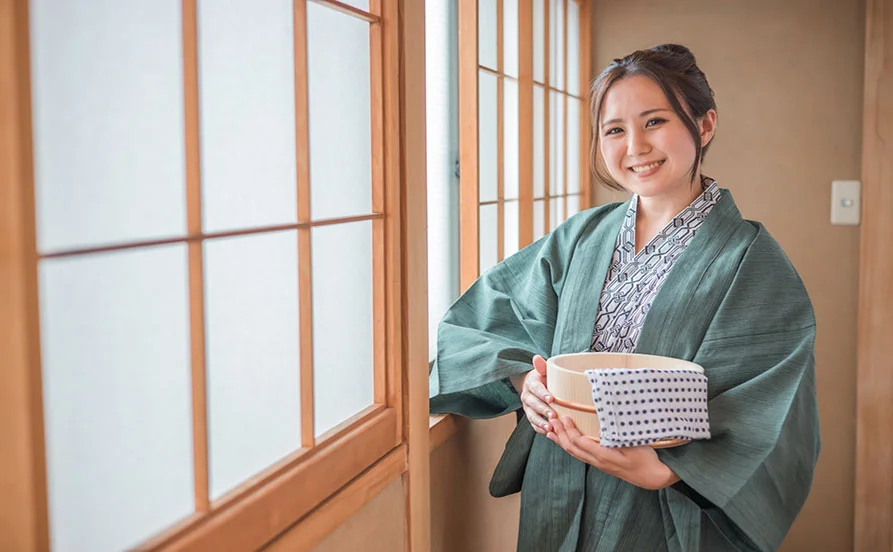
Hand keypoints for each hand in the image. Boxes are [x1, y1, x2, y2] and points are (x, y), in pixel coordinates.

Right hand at [516, 355, 556, 434]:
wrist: (534, 386)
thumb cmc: (544, 378)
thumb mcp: (543, 371)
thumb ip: (542, 366)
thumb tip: (536, 357)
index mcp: (531, 384)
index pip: (536, 389)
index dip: (543, 394)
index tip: (551, 399)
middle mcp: (527, 396)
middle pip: (534, 404)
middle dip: (543, 410)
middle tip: (554, 415)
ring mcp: (527, 408)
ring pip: (532, 416)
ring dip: (541, 422)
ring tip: (550, 428)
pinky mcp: (530, 416)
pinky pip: (533, 424)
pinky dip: (539, 429)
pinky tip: (548, 433)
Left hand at [547, 416, 679, 490]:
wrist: (652, 477)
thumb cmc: (645, 458)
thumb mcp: (633, 444)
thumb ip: (618, 434)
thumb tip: (604, 421)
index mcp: (604, 455)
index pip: (580, 442)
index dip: (569, 430)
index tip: (564, 416)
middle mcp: (598, 461)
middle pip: (572, 448)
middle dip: (560, 433)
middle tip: (551, 420)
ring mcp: (598, 464)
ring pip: (574, 453)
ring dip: (561, 441)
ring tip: (550, 431)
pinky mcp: (600, 464)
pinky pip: (580, 455)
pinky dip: (569, 446)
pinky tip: (565, 441)